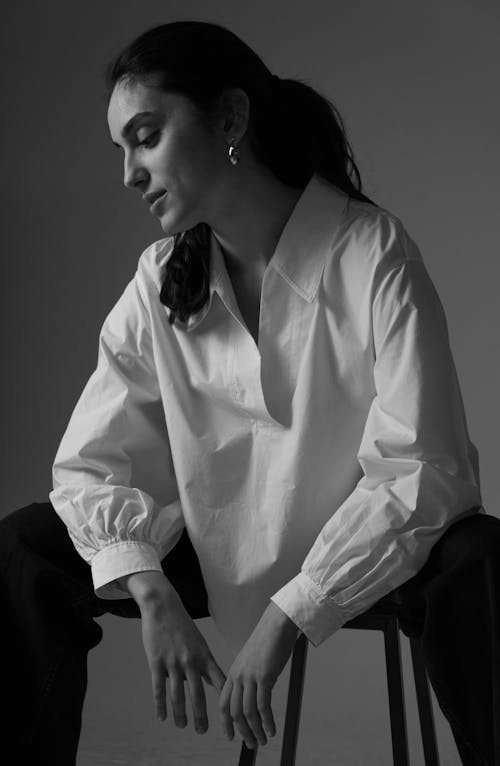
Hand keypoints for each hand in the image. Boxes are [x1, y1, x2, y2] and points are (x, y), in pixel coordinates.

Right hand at [139, 589, 226, 733]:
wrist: (163, 606)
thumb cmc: (182, 625)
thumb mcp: (199, 643)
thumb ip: (205, 664)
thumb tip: (214, 682)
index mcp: (204, 655)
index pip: (219, 681)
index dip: (225, 699)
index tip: (230, 715)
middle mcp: (191, 660)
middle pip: (198, 694)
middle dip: (201, 715)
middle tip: (202, 730)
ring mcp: (173, 662)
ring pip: (178, 694)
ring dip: (180, 713)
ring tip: (183, 725)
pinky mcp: (157, 662)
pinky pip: (159, 688)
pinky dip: (161, 704)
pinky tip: (162, 716)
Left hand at [219, 601, 299, 748]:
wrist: (277, 623)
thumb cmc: (269, 639)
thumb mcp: (254, 660)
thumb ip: (250, 676)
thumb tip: (256, 694)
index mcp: (234, 672)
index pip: (224, 703)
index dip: (226, 722)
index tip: (231, 736)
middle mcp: (238, 675)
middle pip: (234, 712)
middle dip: (242, 732)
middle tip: (251, 745)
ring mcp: (250, 676)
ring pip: (247, 712)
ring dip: (255, 730)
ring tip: (263, 741)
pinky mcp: (264, 676)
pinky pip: (262, 706)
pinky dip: (267, 721)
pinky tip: (272, 730)